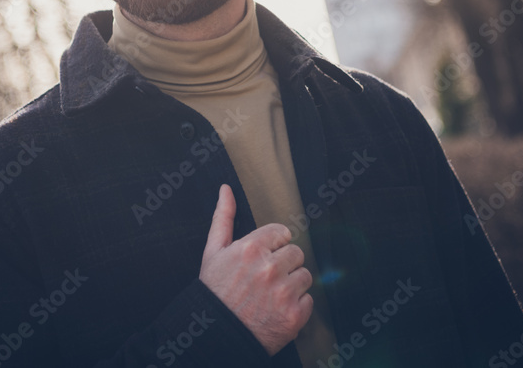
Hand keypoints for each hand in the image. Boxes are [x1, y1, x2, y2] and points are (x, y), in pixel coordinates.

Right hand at [198, 184, 312, 354]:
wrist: (216, 335)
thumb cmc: (214, 292)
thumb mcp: (213, 252)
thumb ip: (223, 217)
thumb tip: (226, 189)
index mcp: (250, 248)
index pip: (282, 233)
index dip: (273, 245)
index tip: (263, 257)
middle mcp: (269, 268)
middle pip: (296, 253)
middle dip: (284, 264)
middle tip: (266, 278)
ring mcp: (283, 293)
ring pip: (305, 276)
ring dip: (292, 285)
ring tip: (271, 295)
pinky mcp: (294, 316)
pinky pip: (309, 301)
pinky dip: (297, 306)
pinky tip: (277, 310)